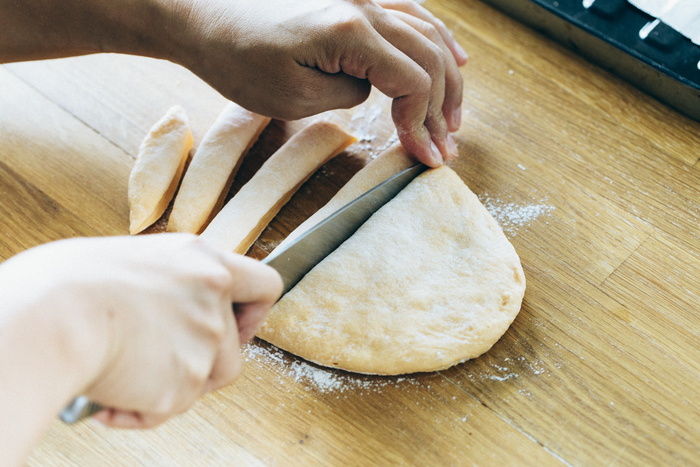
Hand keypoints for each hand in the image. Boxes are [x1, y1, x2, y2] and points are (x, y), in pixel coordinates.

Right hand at [1, 234, 280, 428]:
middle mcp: (214, 298)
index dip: (255, 312)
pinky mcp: (184, 383)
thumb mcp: (138, 262)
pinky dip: (142, 411)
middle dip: (206, 362)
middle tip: (168, 361)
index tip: (236, 325)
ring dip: (176, 386)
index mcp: (203, 261)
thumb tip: (175, 308)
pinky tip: (111, 397)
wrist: (50, 316)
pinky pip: (171, 409)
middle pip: (234, 347)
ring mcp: (204, 341)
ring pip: (209, 381)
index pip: (265, 284)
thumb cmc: (72, 284)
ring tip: (129, 377)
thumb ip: (175, 283)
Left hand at [163, 0, 466, 165]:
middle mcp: (365, 2)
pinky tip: (452, 55)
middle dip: (443, 108)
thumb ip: (348, 94)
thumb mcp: (291, 97)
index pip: (413, 81)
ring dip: (448, 74)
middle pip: (430, 57)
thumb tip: (375, 89)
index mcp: (350, 30)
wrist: (200, 10)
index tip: (427, 157)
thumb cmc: (234, 56)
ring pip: (427, 31)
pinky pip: (410, 11)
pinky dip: (435, 36)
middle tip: (446, 146)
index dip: (425, 123)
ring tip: (455, 114)